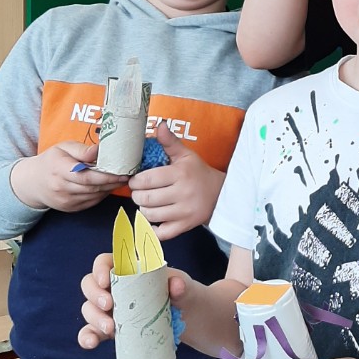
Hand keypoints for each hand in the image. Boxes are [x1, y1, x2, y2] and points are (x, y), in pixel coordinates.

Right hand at [10, 142, 127, 212]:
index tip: (122, 171)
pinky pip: (91, 202)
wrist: (32, 183)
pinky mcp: (70, 208)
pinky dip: (102, 194)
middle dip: (112, 182)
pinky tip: (108, 186)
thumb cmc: (51, 161)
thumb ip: (82, 149)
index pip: (85, 176)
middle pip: (92, 187)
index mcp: (58, 170)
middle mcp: (61, 188)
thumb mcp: (63, 148)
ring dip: (110, 188)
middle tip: (128, 175)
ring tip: (121, 179)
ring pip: (94, 196)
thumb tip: (99, 150)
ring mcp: (65, 201)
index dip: (106, 176)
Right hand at [78, 251, 191, 348]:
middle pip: (90, 284)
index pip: (104, 262)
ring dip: (94, 318)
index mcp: (128, 269)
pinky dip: (87, 337)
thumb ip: (180, 283)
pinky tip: (91, 343)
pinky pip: (91, 332)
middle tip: (109, 306)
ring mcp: (109, 309)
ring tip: (111, 328)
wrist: (186, 317)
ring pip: (89, 308)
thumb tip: (176, 286)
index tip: (105, 280)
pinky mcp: (110, 329)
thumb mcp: (183, 285)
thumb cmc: (180, 293)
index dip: (100, 268)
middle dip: (94, 295)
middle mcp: (113, 287)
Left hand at [128, 123, 223, 239]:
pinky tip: (154, 219)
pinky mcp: (186, 226)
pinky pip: (160, 233)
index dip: (136, 181)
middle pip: (145, 198)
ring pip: (149, 215)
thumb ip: (170, 142)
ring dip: (143, 209)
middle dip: (137, 195)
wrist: (222, 194)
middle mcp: (183, 193)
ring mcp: (184, 212)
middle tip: (140, 192)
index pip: (146, 179)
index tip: (137, 180)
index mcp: (181, 174)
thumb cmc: (199, 173)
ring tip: (148, 203)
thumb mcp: (186, 156)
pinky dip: (152, 228)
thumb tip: (160, 125)